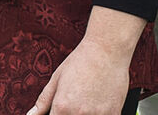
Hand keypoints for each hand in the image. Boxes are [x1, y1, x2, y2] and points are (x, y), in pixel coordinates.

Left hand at [24, 7, 140, 114]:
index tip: (60, 108)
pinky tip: (99, 101)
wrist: (107, 49)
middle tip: (75, 100)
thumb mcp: (56, 79)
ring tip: (88, 99)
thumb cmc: (81, 61)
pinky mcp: (114, 114)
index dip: (56, 114)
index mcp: (61, 107)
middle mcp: (79, 114)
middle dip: (69, 113)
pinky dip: (99, 113)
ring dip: (86, 114)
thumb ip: (43, 102)